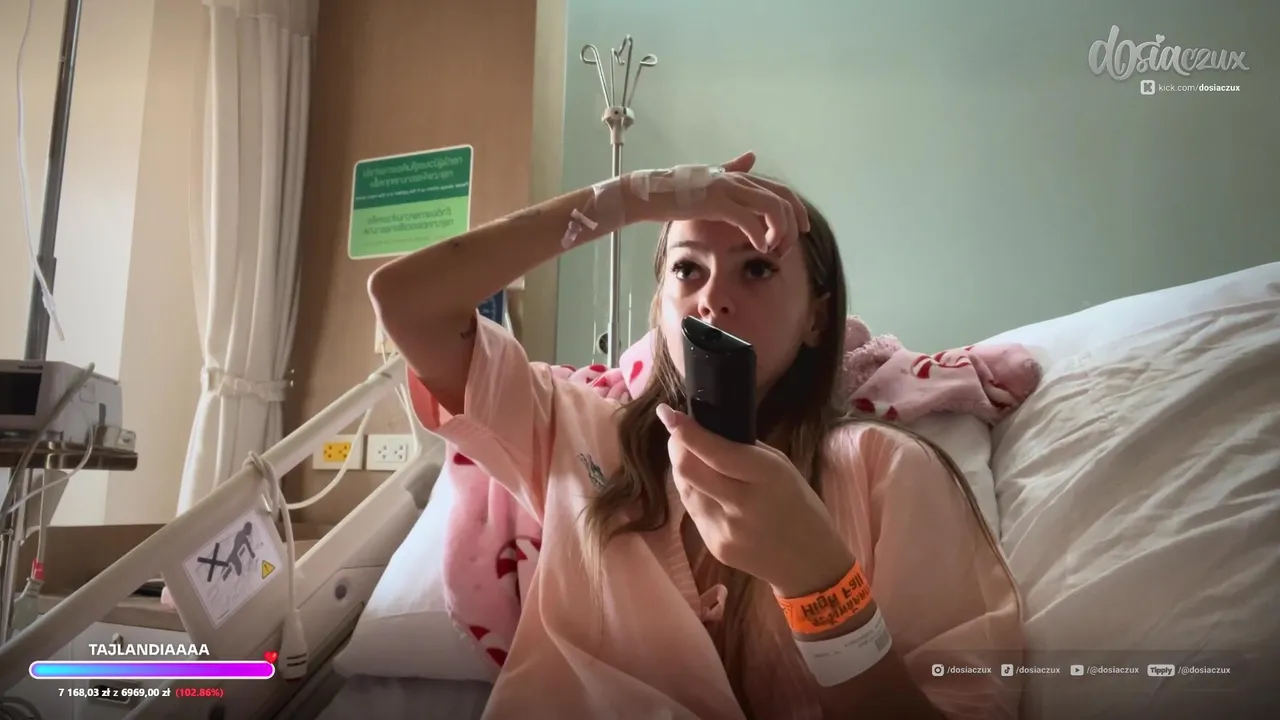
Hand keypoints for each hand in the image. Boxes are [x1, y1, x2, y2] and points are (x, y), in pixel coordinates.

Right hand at [624, 152, 810, 254]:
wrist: (647, 193)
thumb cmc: (675, 189)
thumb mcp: (709, 175)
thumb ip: (731, 168)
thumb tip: (751, 156)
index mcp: (739, 176)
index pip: (780, 189)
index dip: (796, 209)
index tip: (801, 228)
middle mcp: (737, 179)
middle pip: (783, 198)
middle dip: (794, 222)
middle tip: (790, 244)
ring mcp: (727, 189)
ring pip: (772, 207)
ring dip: (780, 231)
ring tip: (773, 248)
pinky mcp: (715, 202)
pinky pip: (748, 219)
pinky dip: (759, 235)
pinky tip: (759, 247)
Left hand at [656, 403, 854, 598]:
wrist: (809, 564)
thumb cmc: (799, 506)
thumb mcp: (781, 468)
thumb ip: (743, 451)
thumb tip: (705, 432)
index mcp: (766, 477)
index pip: (716, 452)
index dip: (686, 432)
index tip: (667, 413)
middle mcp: (742, 505)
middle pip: (688, 470)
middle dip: (677, 447)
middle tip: (679, 435)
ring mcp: (725, 529)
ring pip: (685, 489)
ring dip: (684, 470)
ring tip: (696, 462)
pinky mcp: (714, 546)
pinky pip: (694, 511)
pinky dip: (695, 494)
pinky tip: (710, 492)